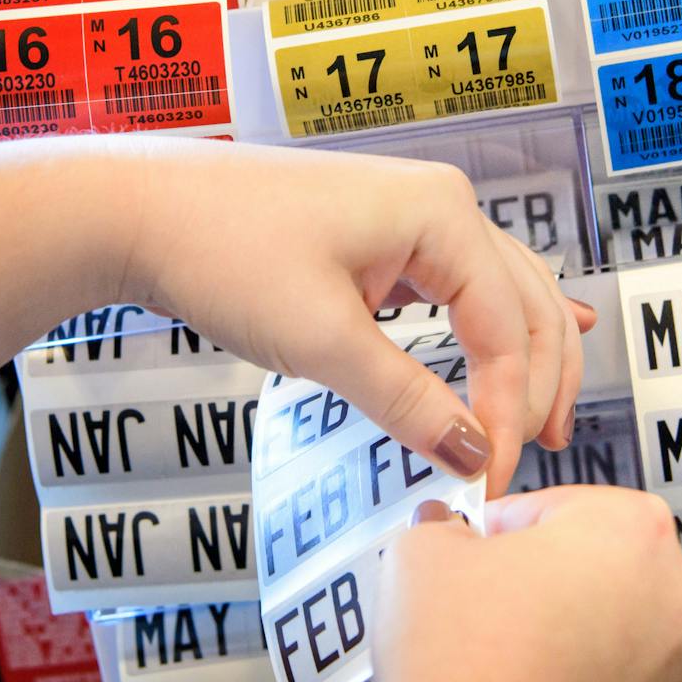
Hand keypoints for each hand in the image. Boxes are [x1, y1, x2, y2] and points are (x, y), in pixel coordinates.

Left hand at [118, 138, 595, 494]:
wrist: (139, 210)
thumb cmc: (222, 252)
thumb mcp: (322, 339)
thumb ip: (407, 400)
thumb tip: (474, 455)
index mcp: (443, 215)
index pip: (508, 329)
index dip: (509, 409)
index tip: (491, 476)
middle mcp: (442, 205)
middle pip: (526, 303)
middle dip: (539, 381)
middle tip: (534, 454)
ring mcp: (413, 216)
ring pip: (503, 292)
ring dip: (526, 355)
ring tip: (542, 417)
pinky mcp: (383, 237)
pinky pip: (462, 286)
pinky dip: (492, 326)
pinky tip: (518, 341)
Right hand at [307, 486, 681, 681]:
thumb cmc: (463, 671)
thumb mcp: (423, 552)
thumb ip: (442, 525)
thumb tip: (442, 531)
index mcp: (633, 527)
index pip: (553, 505)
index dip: (498, 528)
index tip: (473, 548)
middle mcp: (675, 595)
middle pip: (592, 562)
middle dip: (538, 577)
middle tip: (480, 601)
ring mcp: (677, 669)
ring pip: (607, 626)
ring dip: (560, 632)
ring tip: (497, 657)